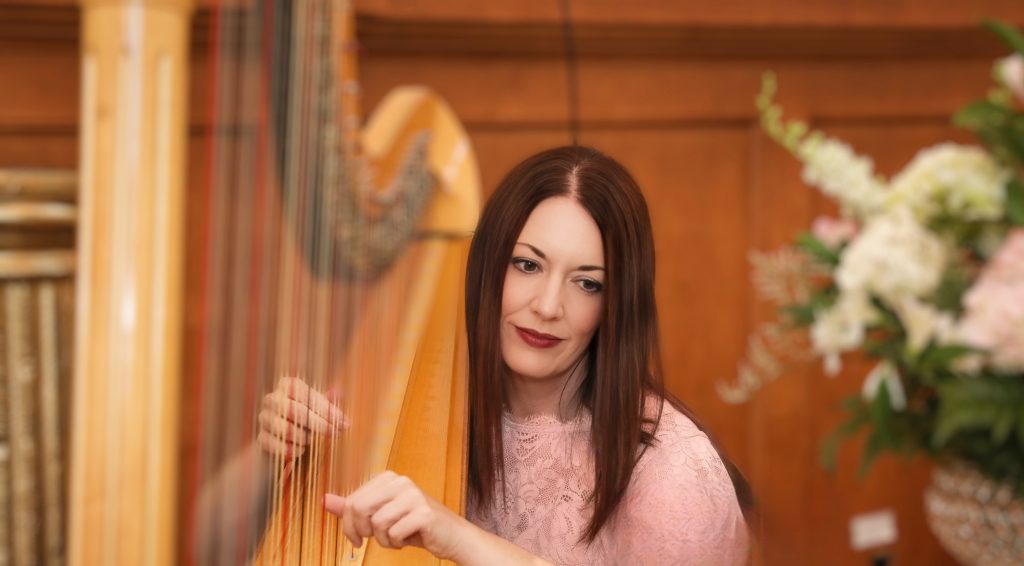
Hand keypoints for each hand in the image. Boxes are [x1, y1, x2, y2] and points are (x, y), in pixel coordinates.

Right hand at [257, 376, 346, 460]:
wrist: (283, 441)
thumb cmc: (305, 418)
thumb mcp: (318, 408)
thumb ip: (328, 402)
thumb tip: (339, 391)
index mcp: (287, 385)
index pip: (306, 394)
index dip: (325, 408)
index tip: (343, 422)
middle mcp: (272, 399)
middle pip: (294, 410)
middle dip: (318, 424)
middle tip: (335, 433)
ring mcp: (265, 418)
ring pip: (284, 429)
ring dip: (303, 437)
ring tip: (309, 439)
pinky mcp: (261, 438)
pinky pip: (277, 445)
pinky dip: (292, 450)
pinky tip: (300, 450)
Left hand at [324, 471, 465, 559]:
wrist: (450, 536)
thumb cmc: (414, 526)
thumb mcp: (381, 515)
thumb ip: (354, 508)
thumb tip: (326, 501)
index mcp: (389, 478)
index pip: (352, 500)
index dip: (349, 525)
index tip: (356, 539)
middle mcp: (401, 482)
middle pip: (360, 508)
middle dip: (362, 531)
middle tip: (374, 540)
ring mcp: (413, 495)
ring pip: (377, 523)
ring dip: (384, 540)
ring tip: (396, 538)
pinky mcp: (424, 513)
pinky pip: (394, 533)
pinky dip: (397, 543)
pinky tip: (408, 539)